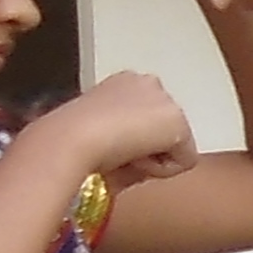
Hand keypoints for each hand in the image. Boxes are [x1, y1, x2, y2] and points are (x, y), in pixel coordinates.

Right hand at [36, 70, 195, 194]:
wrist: (72, 138)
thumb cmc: (69, 141)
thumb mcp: (97, 138)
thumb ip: (122, 144)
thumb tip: (136, 169)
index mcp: (123, 83)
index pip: (143, 121)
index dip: (129, 143)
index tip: (109, 149)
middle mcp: (147, 83)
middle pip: (163, 132)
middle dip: (147, 149)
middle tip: (116, 156)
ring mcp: (165, 100)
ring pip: (175, 147)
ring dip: (152, 159)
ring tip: (121, 155)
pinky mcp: (179, 121)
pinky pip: (183, 162)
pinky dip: (160, 170)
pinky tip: (135, 159)